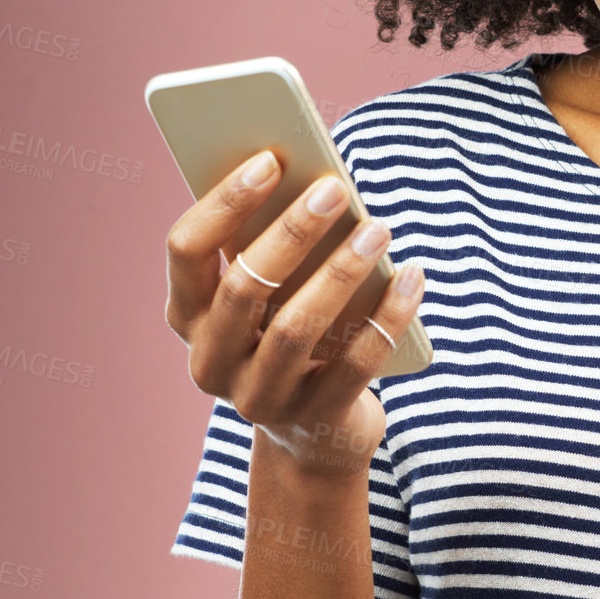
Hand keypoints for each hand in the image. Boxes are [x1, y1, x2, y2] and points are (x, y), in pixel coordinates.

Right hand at [165, 150, 425, 477]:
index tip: (270, 159)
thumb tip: (317, 183)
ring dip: (342, 271)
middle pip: (245, 286)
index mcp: (188, 317)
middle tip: (336, 190)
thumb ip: (275, 252)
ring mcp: (260, 398)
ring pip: (297, 327)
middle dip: (292, 232)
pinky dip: (388, 316)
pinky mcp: (315, 420)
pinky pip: (357, 363)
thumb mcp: (272, 300)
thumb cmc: (293, 341)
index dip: (225, 202)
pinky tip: (413, 278)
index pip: (186, 250)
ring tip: (379, 229)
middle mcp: (212, 362)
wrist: (317, 438)